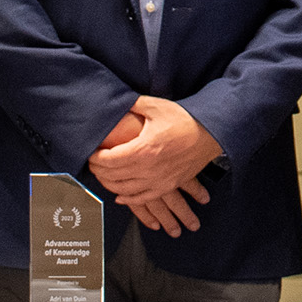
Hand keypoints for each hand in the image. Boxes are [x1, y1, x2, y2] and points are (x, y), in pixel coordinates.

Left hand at [95, 111, 200, 238]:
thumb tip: (116, 101)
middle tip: (92, 163)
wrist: (211, 133)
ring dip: (109, 185)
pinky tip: (120, 196)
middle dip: (98, 170)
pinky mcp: (167, 185)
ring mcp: (158, 180)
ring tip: (103, 176)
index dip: (95, 157)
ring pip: (124, 190)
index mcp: (143, 149)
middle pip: (113, 176)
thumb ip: (133, 104)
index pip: (109, 160)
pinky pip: (142, 198)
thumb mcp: (156, 107)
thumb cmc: (184, 119)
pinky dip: (127, 199)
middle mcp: (148, 169)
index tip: (90, 152)